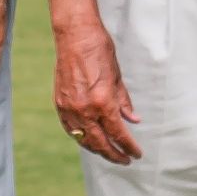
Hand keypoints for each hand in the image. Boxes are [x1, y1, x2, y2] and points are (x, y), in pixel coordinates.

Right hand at [53, 13, 137, 162]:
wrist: (74, 36)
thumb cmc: (99, 51)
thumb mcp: (117, 77)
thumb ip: (124, 103)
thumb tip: (134, 121)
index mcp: (103, 103)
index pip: (119, 134)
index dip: (129, 147)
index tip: (137, 154)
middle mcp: (85, 110)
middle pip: (101, 143)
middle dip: (115, 155)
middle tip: (125, 160)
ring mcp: (69, 108)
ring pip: (84, 140)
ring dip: (98, 150)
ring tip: (109, 153)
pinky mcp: (59, 104)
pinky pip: (71, 130)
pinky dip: (81, 138)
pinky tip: (89, 141)